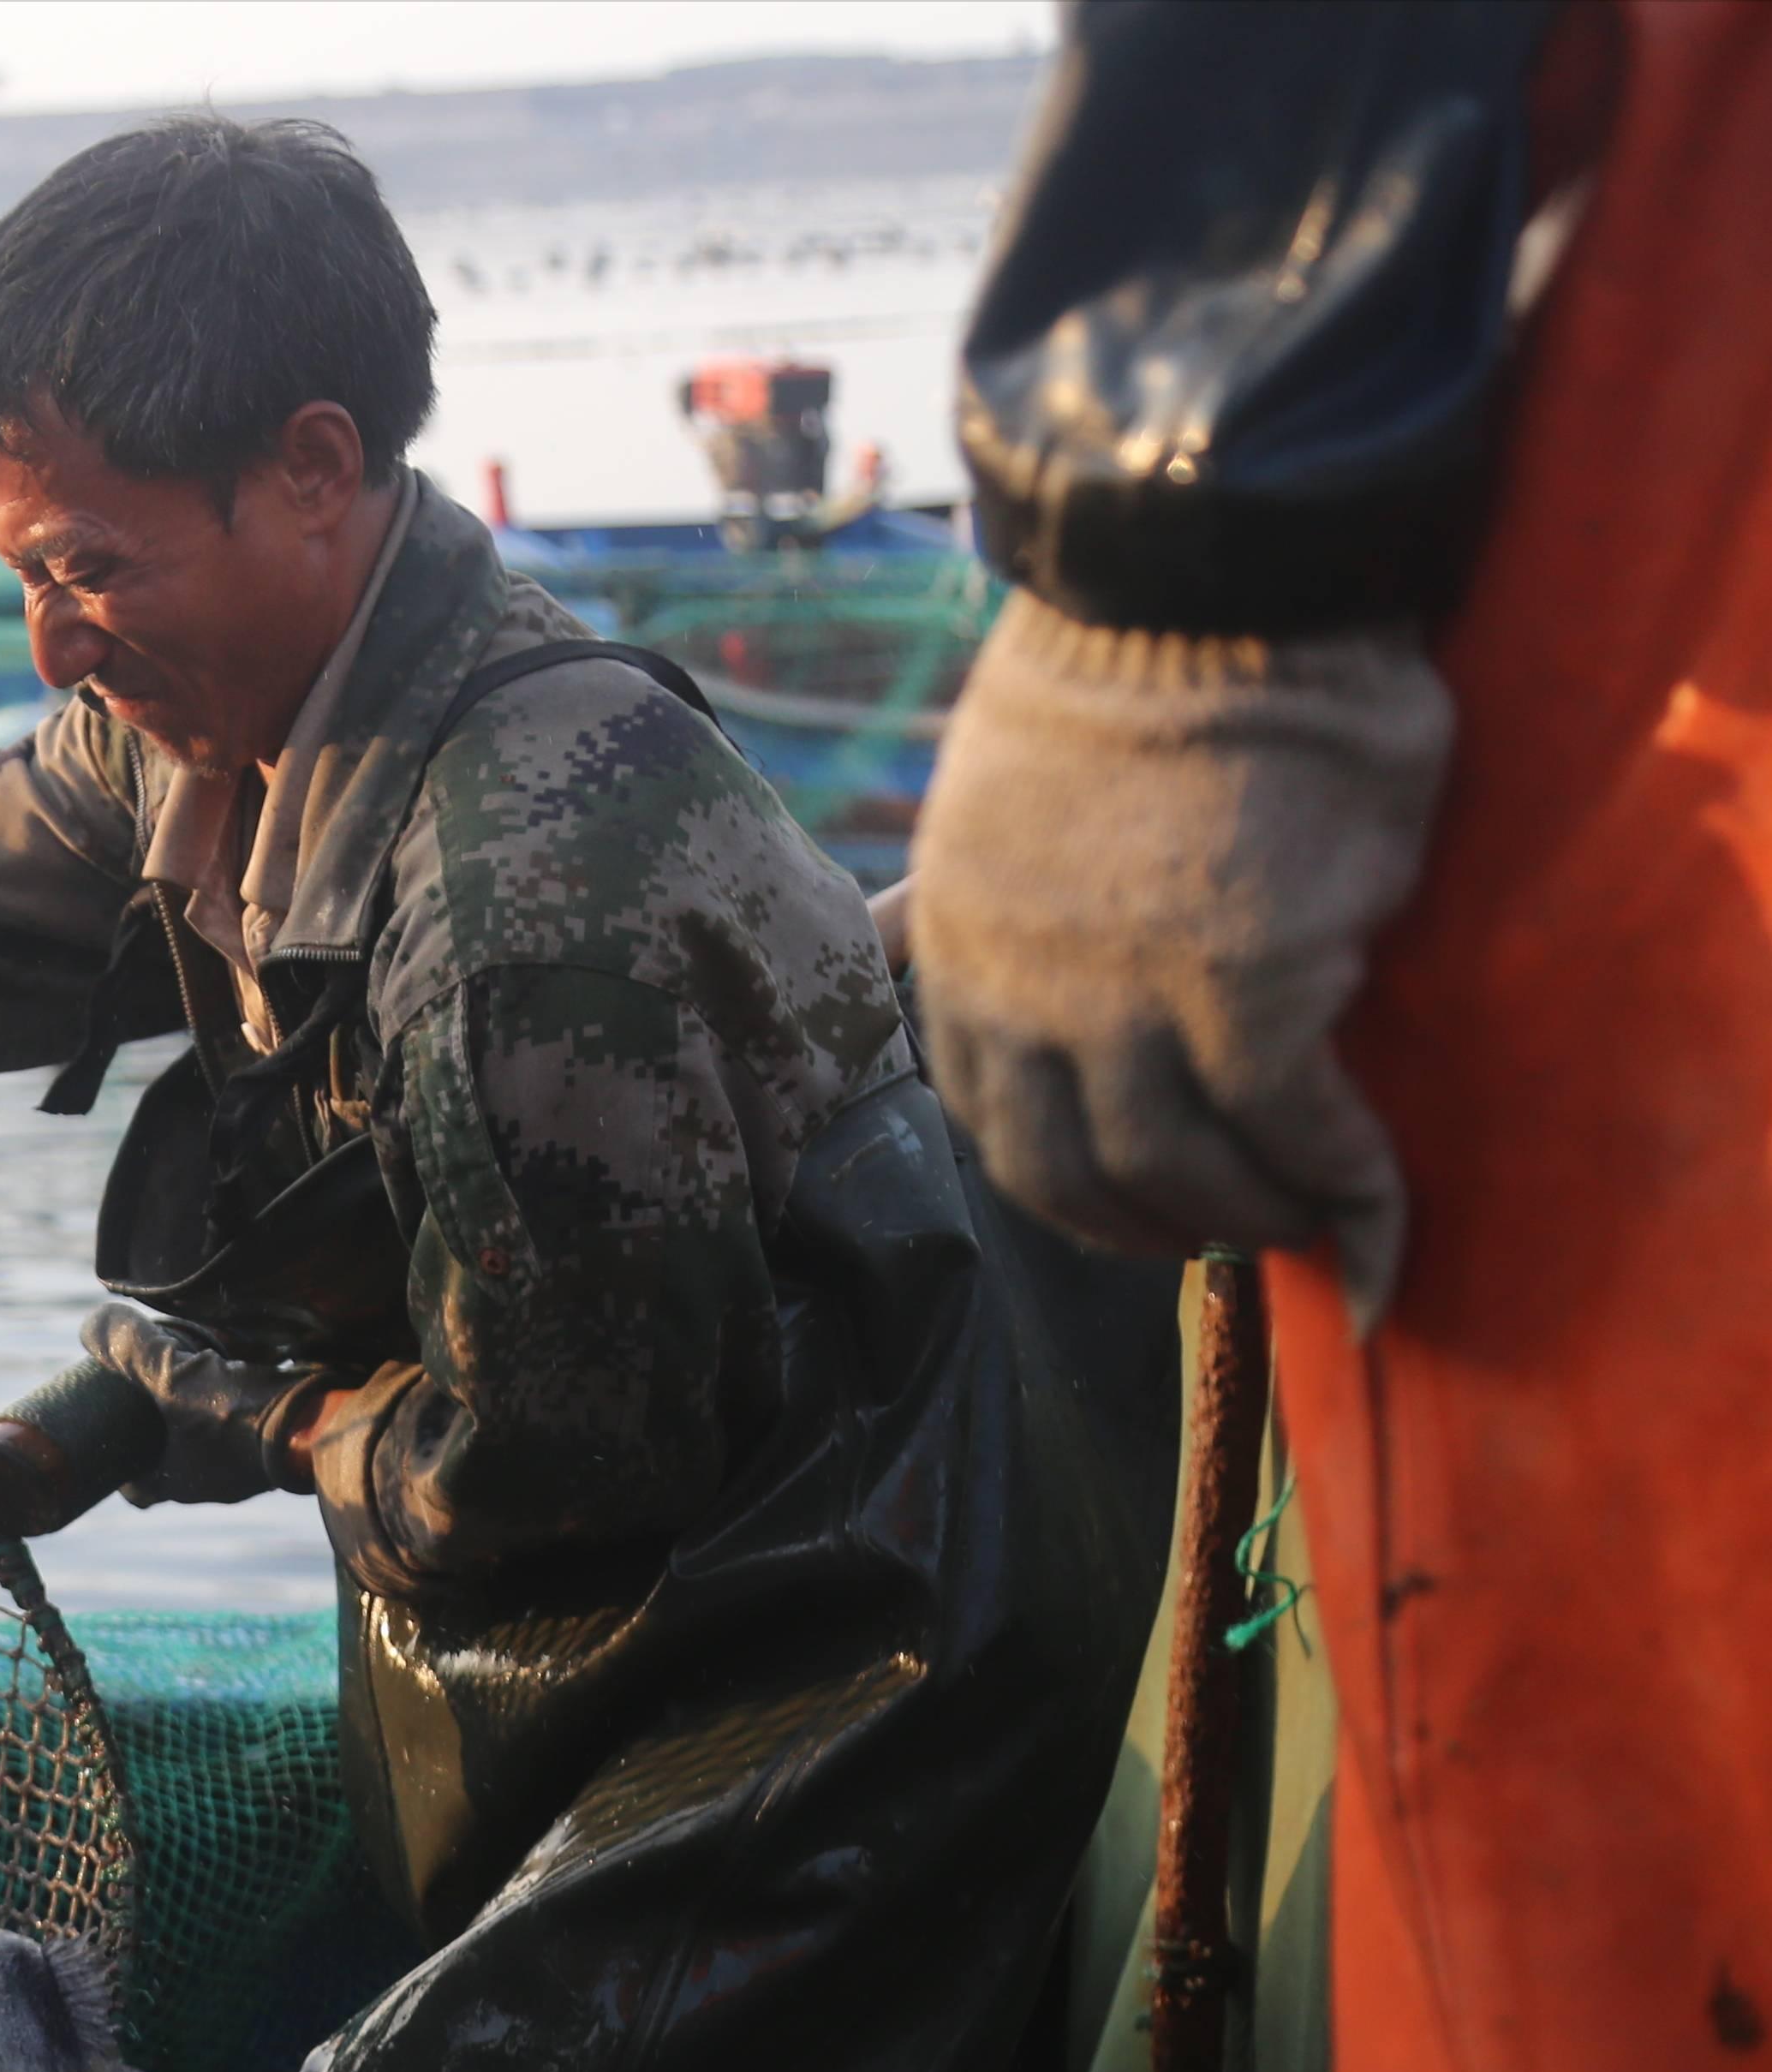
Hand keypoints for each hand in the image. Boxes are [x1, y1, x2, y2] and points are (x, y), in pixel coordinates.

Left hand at [82, 1301, 333, 1506]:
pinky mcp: (278, 1445)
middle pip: (174, 1464)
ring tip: (190, 1379)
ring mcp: (248, 1467)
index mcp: (180, 1480)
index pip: (137, 1490)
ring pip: (212, 1447)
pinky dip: (238, 1406)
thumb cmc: (238, 1415)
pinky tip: (237, 1372)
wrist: (318, 1425)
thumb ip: (131, 1350)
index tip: (108, 1436)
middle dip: (159, 1436)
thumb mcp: (172, 1376)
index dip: (120, 1468)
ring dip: (200, 1419)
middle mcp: (214, 1482)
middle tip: (147, 1400)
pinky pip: (248, 1430)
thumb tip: (91, 1326)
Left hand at [908, 594, 1448, 1325]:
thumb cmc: (1133, 666)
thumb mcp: (1006, 802)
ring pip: (1180, 1168)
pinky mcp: (1243, 983)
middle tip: (1228, 1233)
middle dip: (1151, 1226)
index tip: (1130, 1206)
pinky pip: (1294, 1125)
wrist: (1203, 579)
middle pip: (1071, 1172)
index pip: (991, 1118)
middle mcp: (1020, 991)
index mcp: (957, 946)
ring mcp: (1126, 997)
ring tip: (1310, 1218)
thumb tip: (1024, 956)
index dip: (1066, 1186)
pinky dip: (1341, 1181)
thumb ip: (1016, 903)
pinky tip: (1373, 1200)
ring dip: (1251, 1214)